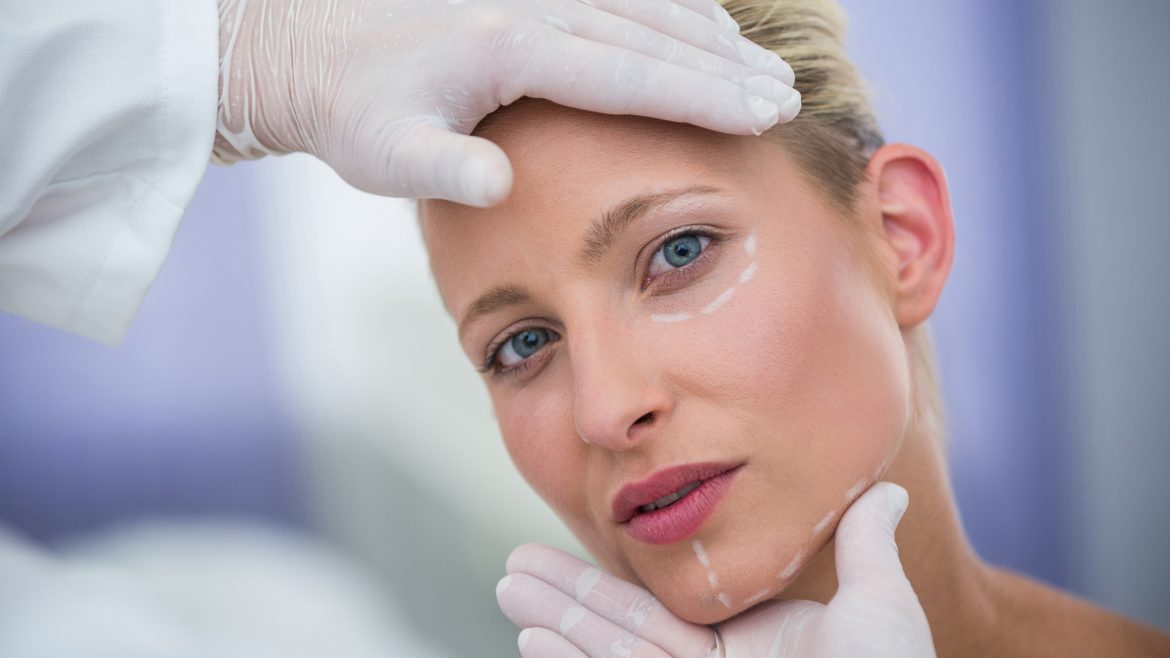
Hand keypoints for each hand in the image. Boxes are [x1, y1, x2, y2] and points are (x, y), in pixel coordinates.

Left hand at [214, 0, 800, 205]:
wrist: (307, 47)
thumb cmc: (352, 111)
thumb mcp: (385, 154)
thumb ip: (442, 169)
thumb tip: (496, 186)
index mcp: (510, 46)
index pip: (631, 72)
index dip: (703, 94)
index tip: (763, 112)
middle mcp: (532, 5)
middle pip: (654, 33)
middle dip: (726, 67)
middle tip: (786, 95)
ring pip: (644, 4)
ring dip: (708, 34)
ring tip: (762, 63)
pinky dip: (668, 5)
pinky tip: (701, 20)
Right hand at [496, 482, 934, 657]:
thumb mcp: (878, 608)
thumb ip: (863, 546)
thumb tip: (885, 488)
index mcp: (742, 650)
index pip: (658, 613)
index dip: (605, 584)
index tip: (567, 550)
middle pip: (618, 633)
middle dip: (563, 599)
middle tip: (510, 570)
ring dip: (556, 627)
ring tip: (508, 591)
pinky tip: (534, 645)